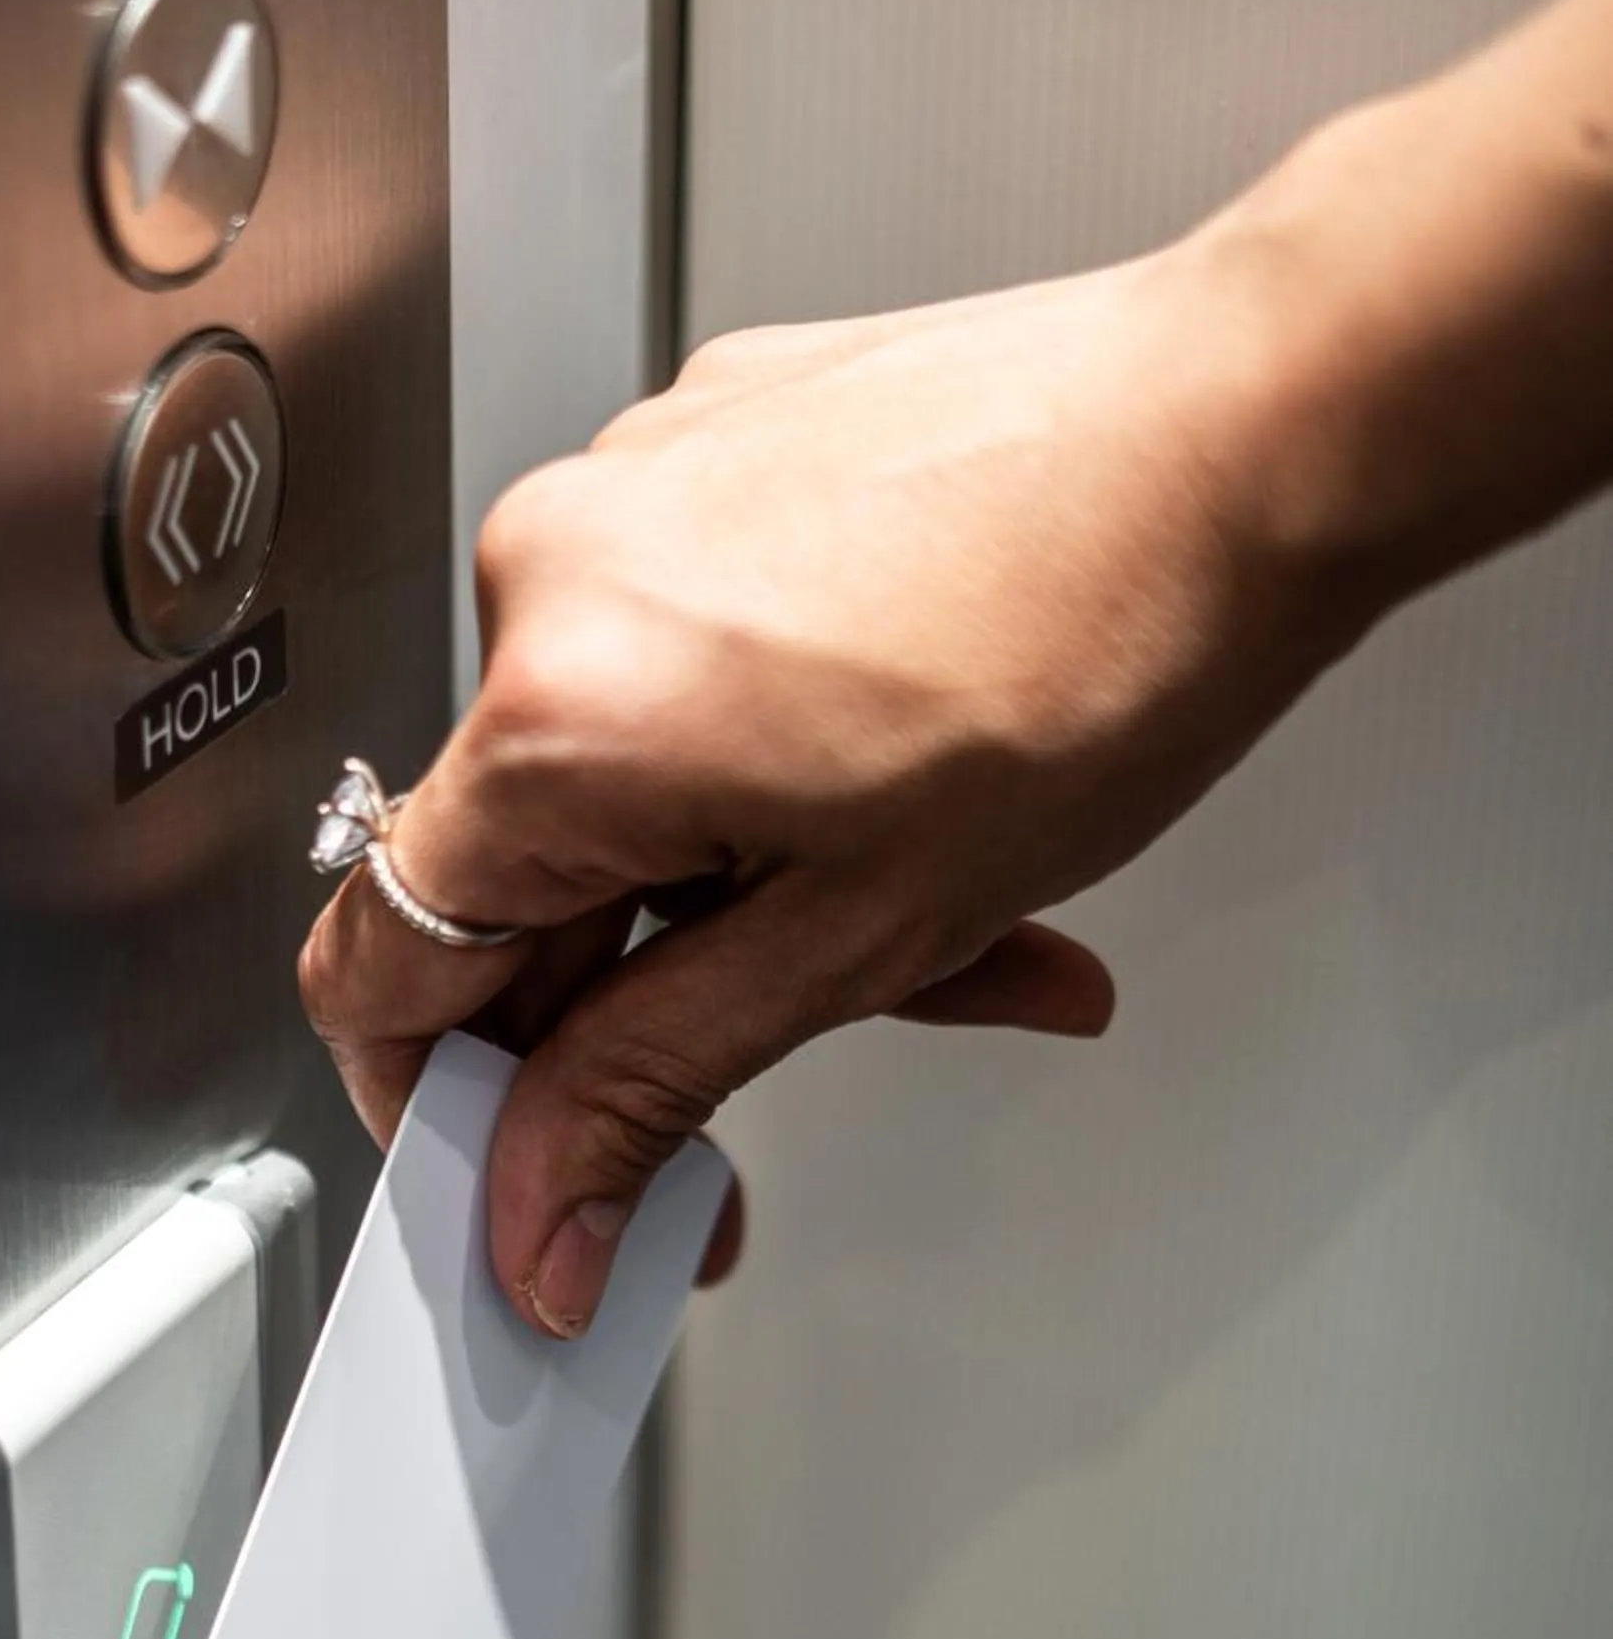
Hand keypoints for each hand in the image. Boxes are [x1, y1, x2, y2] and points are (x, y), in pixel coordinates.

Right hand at [301, 235, 1377, 1336]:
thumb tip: (539, 1214)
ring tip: (919, 924)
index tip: (518, 1178)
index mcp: (560, 718)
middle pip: (513, 874)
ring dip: (731, 881)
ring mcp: (627, 492)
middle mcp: (551, 577)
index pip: (382, 968)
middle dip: (641, 1001)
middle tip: (770, 1074)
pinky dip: (761, 754)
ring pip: (614, 769)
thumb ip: (655, 1087)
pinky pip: (675, 654)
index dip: (439, 1108)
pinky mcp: (702, 447)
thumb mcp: (860, 936)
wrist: (1256, 424)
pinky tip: (899, 791)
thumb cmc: (1105, 640)